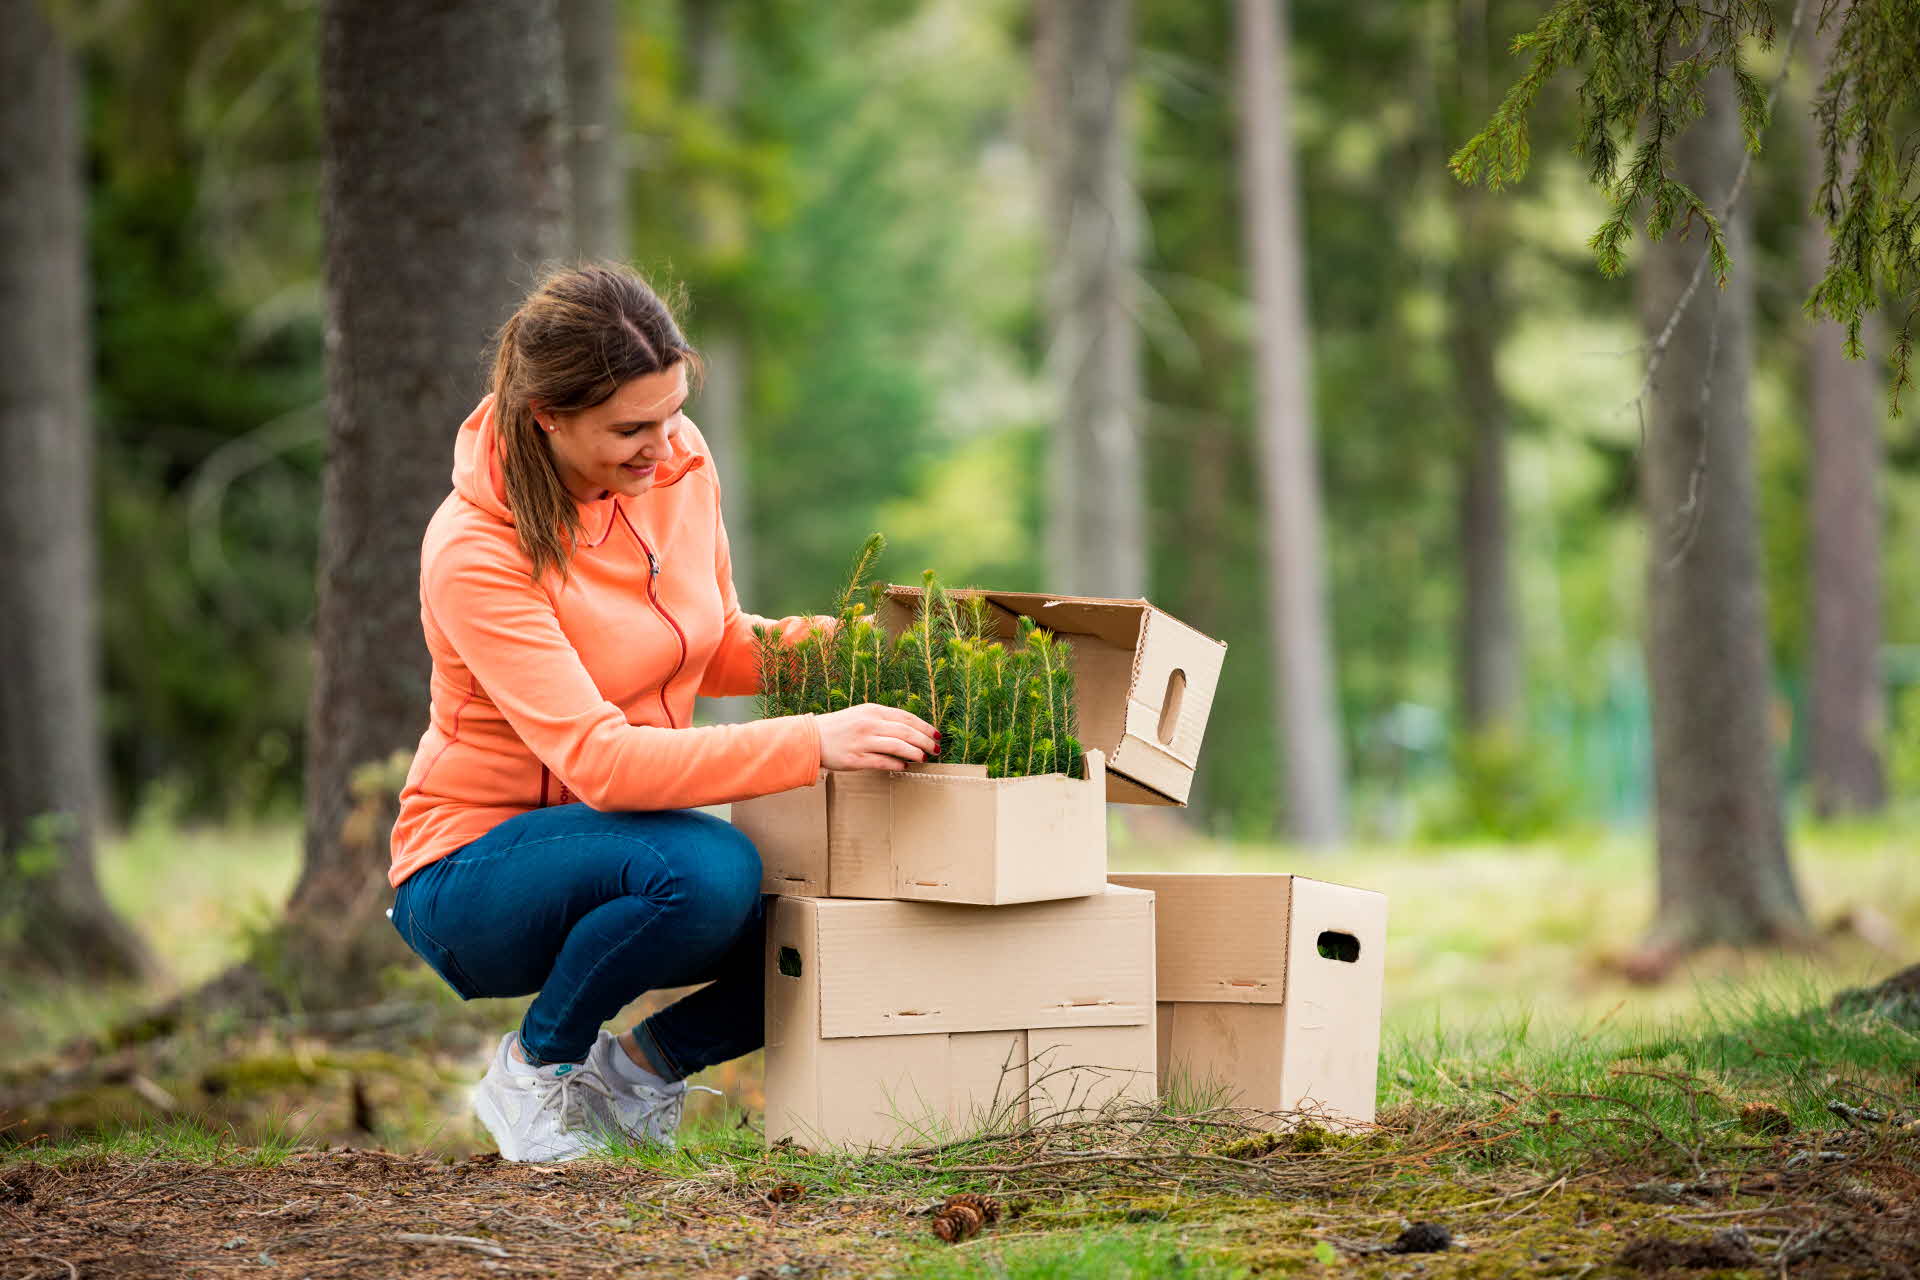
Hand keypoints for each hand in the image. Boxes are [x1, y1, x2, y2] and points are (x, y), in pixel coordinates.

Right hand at [815, 704, 938, 771]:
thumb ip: (883, 719)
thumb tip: (909, 729)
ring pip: (898, 746)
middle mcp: (869, 724)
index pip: (906, 717)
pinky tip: (905, 766)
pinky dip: (897, 764)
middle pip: (906, 732)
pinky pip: (883, 762)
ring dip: (915, 753)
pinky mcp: (856, 759)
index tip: (937, 735)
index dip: (925, 726)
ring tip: (924, 758)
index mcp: (873, 711)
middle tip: (937, 749)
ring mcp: (863, 741)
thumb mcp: (861, 714)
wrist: (811, 738)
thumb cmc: (839, 727)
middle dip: (925, 741)